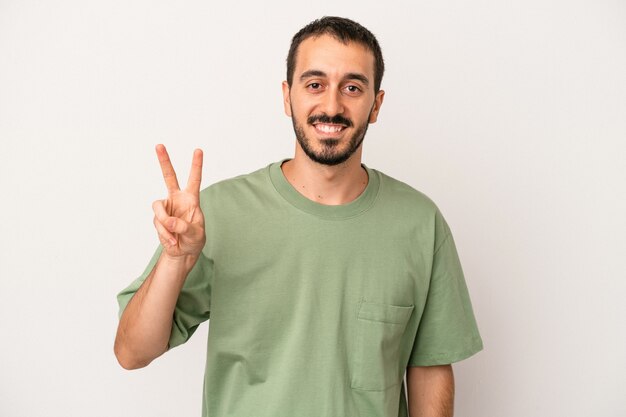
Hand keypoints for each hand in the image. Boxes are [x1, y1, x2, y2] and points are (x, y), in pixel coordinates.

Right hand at [152, 144, 205, 259]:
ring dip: (165, 224)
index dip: (196, 165)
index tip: (198, 150)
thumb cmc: (194, 239)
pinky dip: (164, 233)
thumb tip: (169, 222)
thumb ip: (184, 227)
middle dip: (164, 161)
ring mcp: (166, 207)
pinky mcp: (158, 217)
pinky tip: (171, 239)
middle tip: (159, 145)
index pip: (194, 179)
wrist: (182, 251)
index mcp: (191, 199)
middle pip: (169, 176)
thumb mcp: (196, 234)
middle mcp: (177, 199)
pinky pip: (157, 222)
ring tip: (174, 235)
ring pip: (158, 208)